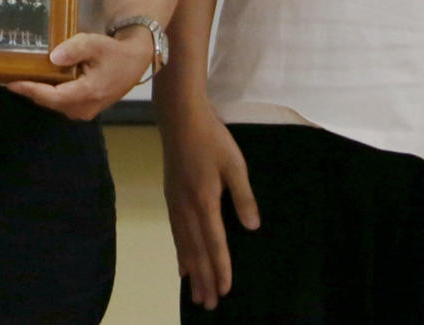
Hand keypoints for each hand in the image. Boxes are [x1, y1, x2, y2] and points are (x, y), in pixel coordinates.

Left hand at [7, 28, 154, 120]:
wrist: (134, 62)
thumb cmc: (114, 52)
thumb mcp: (95, 44)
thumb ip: (75, 49)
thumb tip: (53, 57)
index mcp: (87, 93)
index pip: (53, 96)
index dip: (32, 90)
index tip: (12, 83)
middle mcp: (84, 108)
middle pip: (51, 101)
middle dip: (32, 90)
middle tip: (11, 77)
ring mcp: (84, 111)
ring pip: (55, 104)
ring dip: (40, 92)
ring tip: (22, 78)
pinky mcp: (85, 109)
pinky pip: (62, 103)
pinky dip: (50, 93)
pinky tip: (41, 81)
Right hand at [160, 98, 258, 309]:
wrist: (180, 118)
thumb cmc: (212, 138)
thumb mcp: (235, 164)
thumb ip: (243, 196)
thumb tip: (252, 227)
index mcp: (205, 201)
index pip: (215, 243)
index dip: (221, 268)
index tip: (225, 290)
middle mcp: (187, 208)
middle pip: (196, 251)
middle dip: (204, 278)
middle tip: (209, 305)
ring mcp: (175, 203)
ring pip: (183, 245)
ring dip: (192, 271)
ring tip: (196, 293)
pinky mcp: (170, 198)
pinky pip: (175, 233)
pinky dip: (180, 253)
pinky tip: (181, 266)